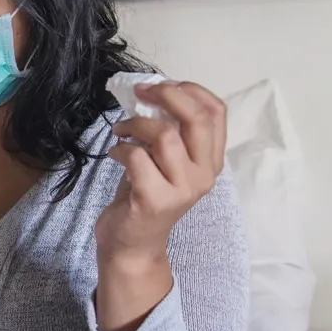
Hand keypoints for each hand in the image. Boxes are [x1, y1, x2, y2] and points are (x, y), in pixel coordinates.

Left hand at [97, 81, 226, 260]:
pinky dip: (120, 148)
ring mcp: (182, 189)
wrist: (132, 245)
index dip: (189, 90)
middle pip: (197, 119)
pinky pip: (137, 157)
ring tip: (121, 130)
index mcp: (211, 161)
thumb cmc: (146, 196)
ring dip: (135, 124)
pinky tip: (114, 154)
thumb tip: (153, 93)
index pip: (216, 112)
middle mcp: (204, 175)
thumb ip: (169, 132)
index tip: (161, 85)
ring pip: (165, 136)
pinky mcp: (154, 199)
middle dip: (166, 96)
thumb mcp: (165, 161)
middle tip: (140, 93)